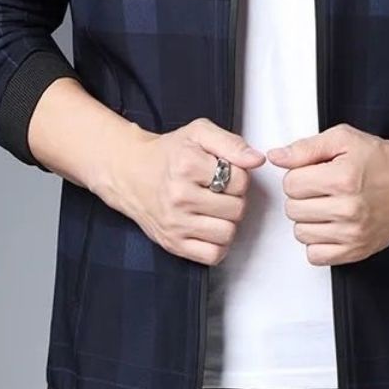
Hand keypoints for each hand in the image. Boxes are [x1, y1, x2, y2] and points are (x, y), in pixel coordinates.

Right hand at [91, 117, 264, 266]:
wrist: (131, 172)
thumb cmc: (169, 153)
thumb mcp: (199, 133)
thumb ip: (231, 143)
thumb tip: (257, 160)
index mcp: (187, 165)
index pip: (240, 180)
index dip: (239, 175)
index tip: (225, 172)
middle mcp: (179, 196)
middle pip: (237, 209)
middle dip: (235, 199)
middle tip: (220, 190)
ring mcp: (175, 222)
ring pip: (228, 233)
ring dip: (228, 221)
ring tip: (215, 208)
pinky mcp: (173, 243)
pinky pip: (213, 255)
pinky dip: (217, 244)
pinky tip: (209, 226)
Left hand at [266, 122, 388, 265]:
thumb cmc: (378, 159)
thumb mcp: (342, 139)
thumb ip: (305, 148)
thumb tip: (276, 157)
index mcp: (342, 178)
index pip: (290, 184)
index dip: (298, 175)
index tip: (313, 173)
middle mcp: (348, 208)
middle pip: (293, 209)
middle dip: (302, 196)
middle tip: (320, 189)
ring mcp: (353, 233)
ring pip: (301, 233)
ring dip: (308, 219)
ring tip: (326, 206)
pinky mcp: (357, 250)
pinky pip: (316, 256)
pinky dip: (317, 242)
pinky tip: (329, 226)